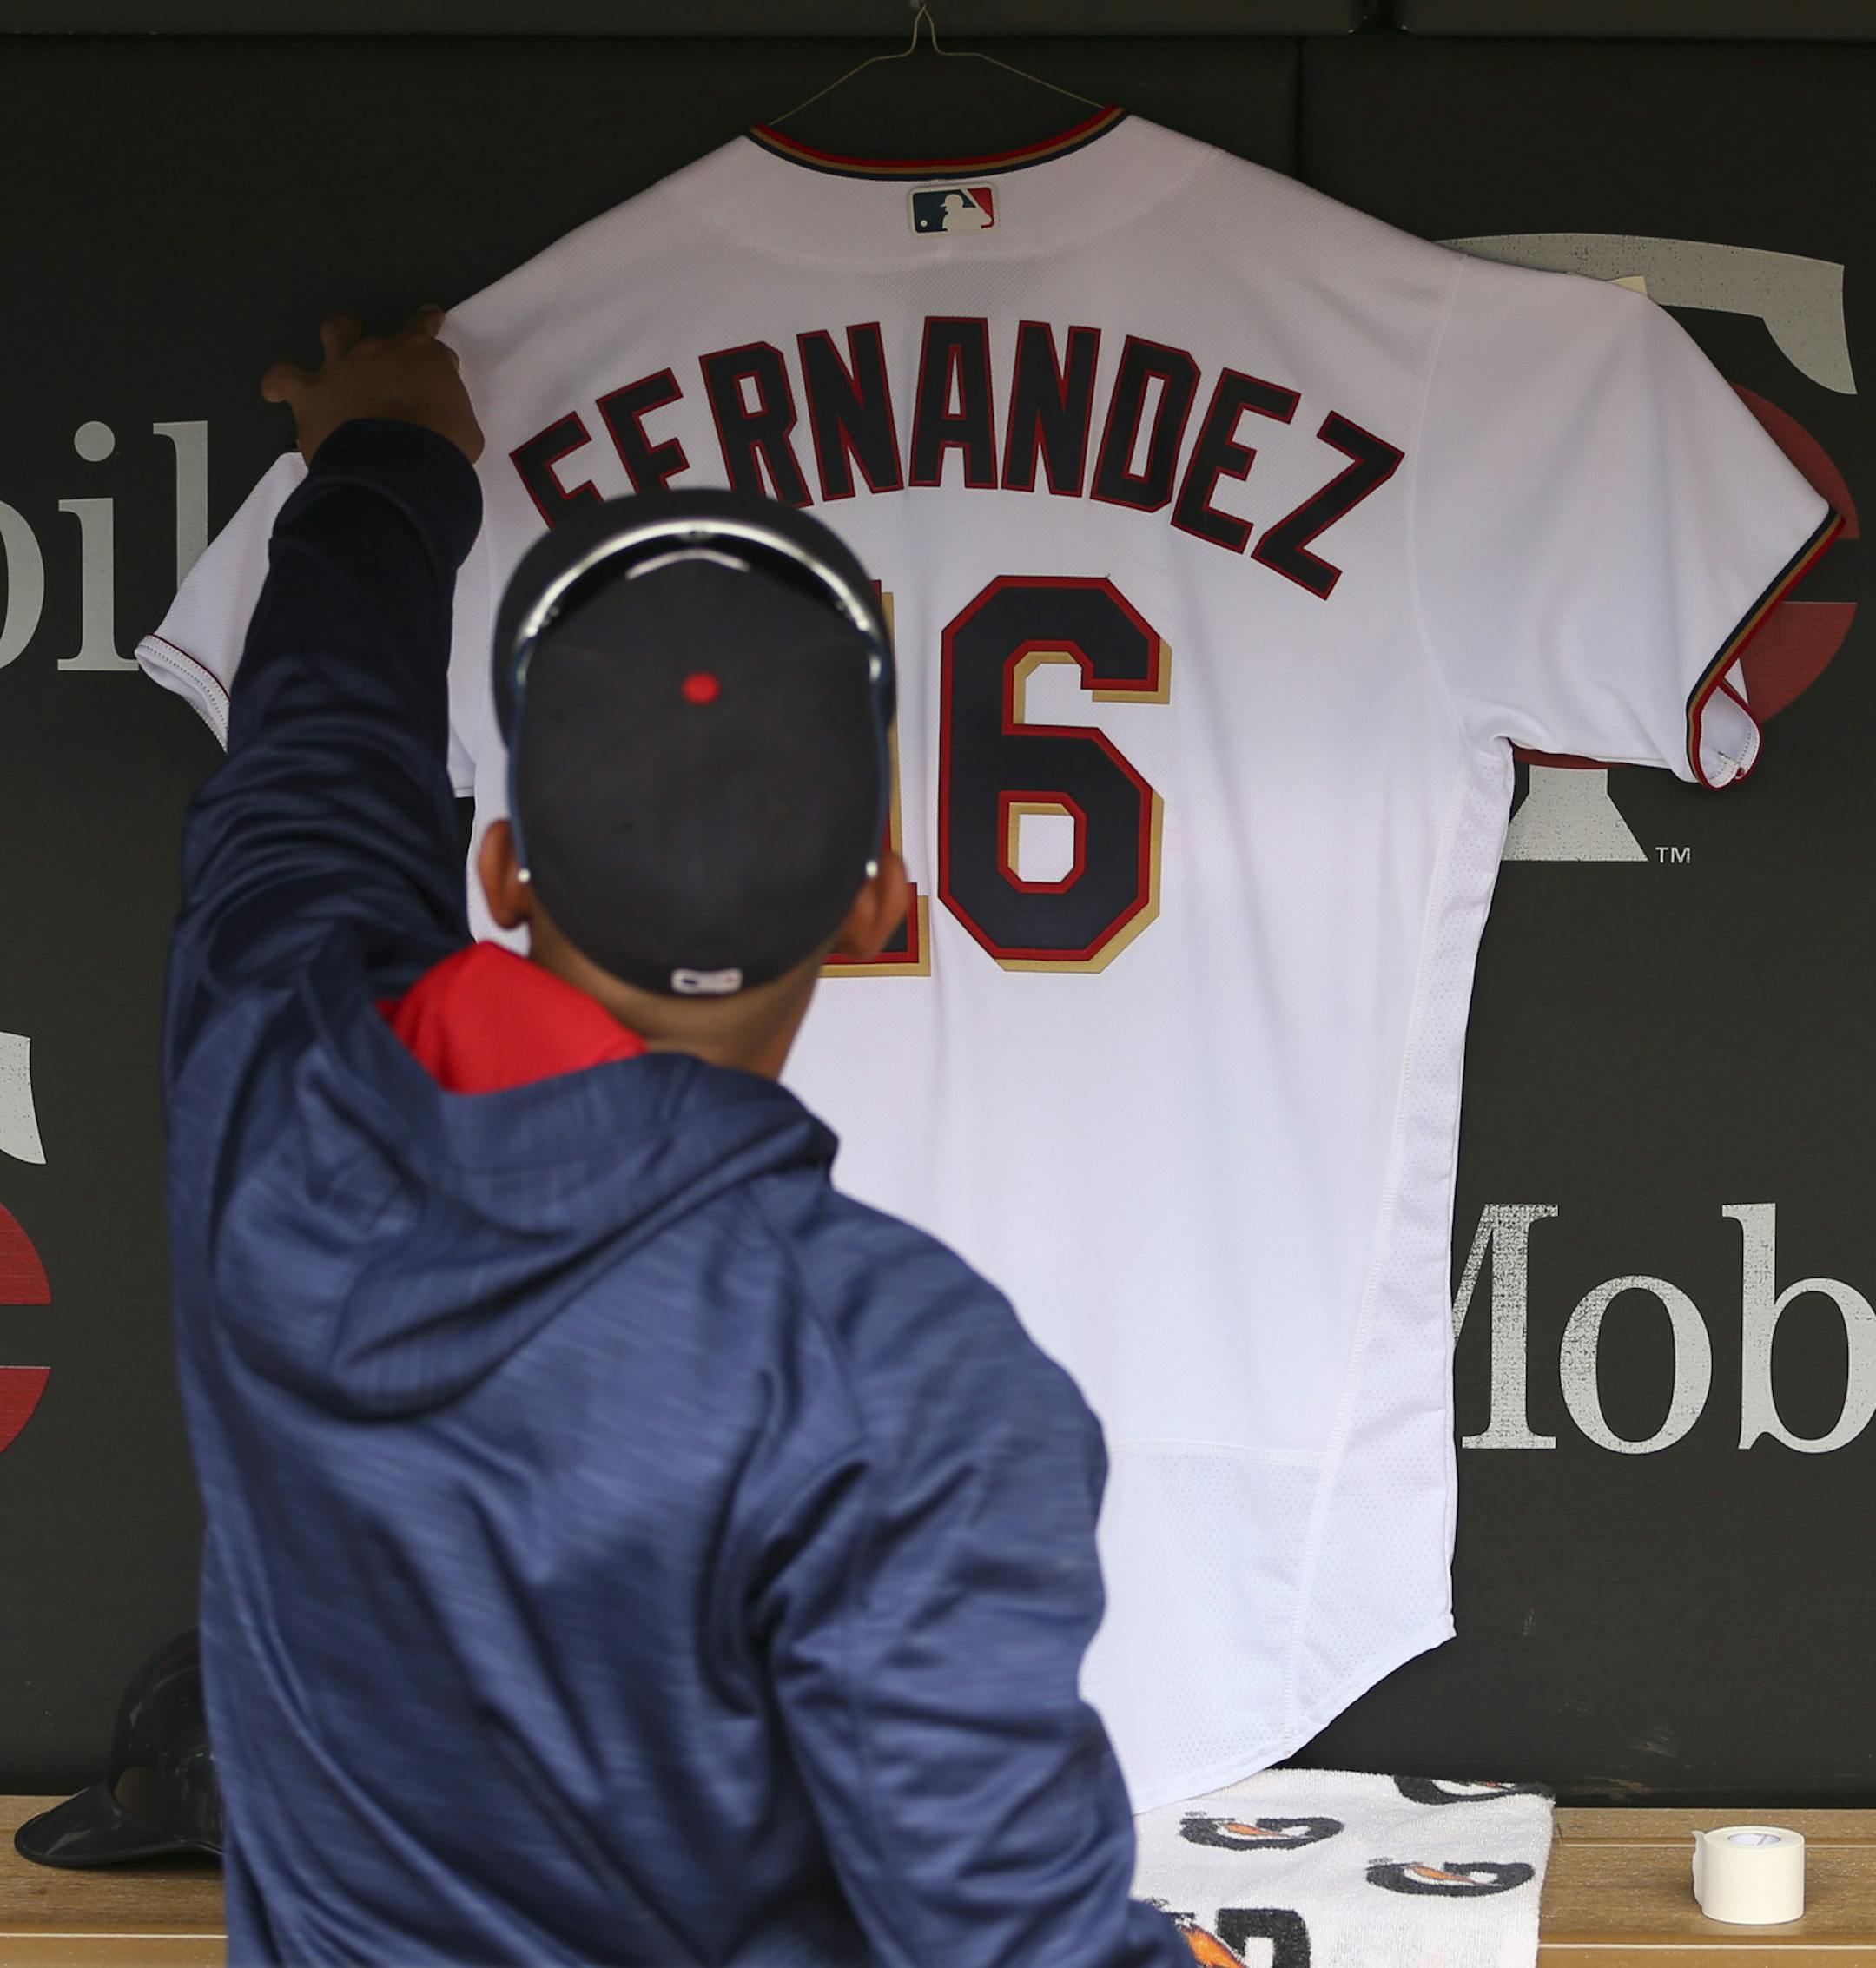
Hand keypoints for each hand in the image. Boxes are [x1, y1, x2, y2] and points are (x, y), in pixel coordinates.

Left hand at [261, 305, 483, 464]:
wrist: (398, 468)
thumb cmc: (442, 448)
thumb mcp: (465, 427)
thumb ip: (449, 408)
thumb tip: (438, 410)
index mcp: (419, 354)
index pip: (424, 328)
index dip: (428, 326)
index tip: (432, 323)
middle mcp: (376, 351)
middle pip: (379, 335)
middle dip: (386, 346)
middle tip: (389, 364)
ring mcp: (340, 369)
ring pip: (334, 335)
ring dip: (337, 338)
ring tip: (339, 353)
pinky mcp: (310, 395)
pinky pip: (284, 379)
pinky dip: (279, 383)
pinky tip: (276, 391)